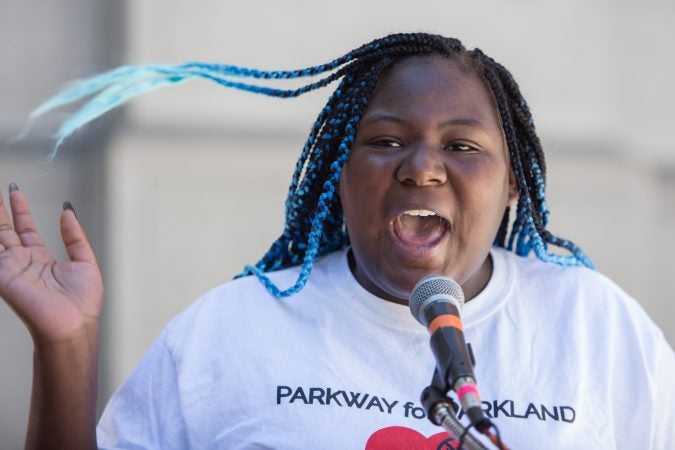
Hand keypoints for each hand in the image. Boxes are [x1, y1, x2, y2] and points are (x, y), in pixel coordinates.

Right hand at [0, 184, 102, 343]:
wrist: (73, 324)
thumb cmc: (82, 304)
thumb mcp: (85, 262)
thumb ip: (75, 237)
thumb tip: (67, 212)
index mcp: (42, 260)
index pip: (26, 229)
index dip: (20, 210)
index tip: (15, 191)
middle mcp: (23, 263)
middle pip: (5, 230)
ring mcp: (11, 268)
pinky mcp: (2, 275)